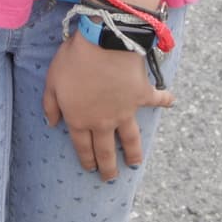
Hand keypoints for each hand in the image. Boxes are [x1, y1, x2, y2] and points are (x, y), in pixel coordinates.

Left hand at [43, 33, 171, 179]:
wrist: (103, 43)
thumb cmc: (73, 59)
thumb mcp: (52, 80)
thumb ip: (50, 104)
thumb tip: (51, 124)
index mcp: (80, 118)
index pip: (83, 146)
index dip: (86, 159)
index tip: (90, 169)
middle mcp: (103, 121)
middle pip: (106, 151)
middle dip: (108, 168)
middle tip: (110, 179)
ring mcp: (125, 112)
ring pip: (130, 140)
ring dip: (133, 153)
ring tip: (135, 164)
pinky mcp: (141, 97)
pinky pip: (156, 101)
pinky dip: (165, 100)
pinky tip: (171, 102)